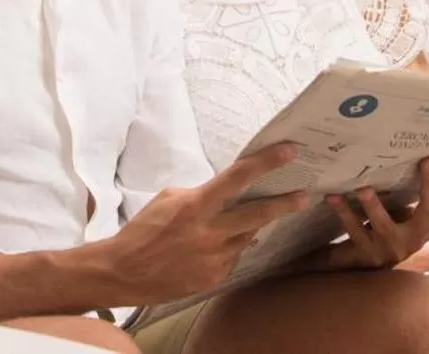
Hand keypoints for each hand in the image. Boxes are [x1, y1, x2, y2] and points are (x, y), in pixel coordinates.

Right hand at [101, 143, 309, 304]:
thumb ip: (201, 195)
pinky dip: (230, 246)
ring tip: (246, 220)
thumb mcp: (168, 200)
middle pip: (258, 214)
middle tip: (304, 195)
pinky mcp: (214, 277)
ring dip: (250, 227)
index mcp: (195, 206)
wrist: (124, 271)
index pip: (237, 178)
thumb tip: (225, 195)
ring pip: (246, 237)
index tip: (288, 151)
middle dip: (284, 203)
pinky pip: (233, 256)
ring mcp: (214, 259)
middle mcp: (209, 233)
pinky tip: (216, 244)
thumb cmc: (143, 230)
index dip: (266, 163)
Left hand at [318, 148, 428, 270]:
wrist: (362, 265)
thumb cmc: (393, 231)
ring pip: (386, 227)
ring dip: (375, 207)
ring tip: (363, 188)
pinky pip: (355, 232)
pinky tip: (334, 197)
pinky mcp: (368, 253)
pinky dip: (345, 214)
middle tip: (428, 159)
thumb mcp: (418, 218)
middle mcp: (416, 236)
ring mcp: (392, 247)